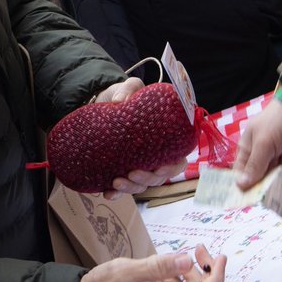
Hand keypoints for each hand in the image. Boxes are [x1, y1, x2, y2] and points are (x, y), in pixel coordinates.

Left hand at [93, 78, 187, 199]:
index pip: (178, 160)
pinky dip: (116, 193)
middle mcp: (154, 156)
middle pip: (159, 177)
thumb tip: (120, 102)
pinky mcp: (120, 169)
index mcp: (165, 139)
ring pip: (141, 185)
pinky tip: (107, 193)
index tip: (160, 167)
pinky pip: (121, 188)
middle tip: (131, 172)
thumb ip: (129, 89)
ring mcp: (138, 165)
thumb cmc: (125, 95)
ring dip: (131, 188)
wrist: (103, 102)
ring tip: (115, 182)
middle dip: (148, 179)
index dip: (172, 168)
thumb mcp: (130, 87)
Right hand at [233, 100, 281, 188]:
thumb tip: (239, 186)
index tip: (247, 199)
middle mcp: (264, 158)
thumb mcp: (263, 143)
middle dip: (269, 177)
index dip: (243, 186)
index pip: (242, 174)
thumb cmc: (276, 122)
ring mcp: (281, 160)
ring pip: (281, 178)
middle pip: (263, 181)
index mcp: (249, 150)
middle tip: (274, 167)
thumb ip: (254, 166)